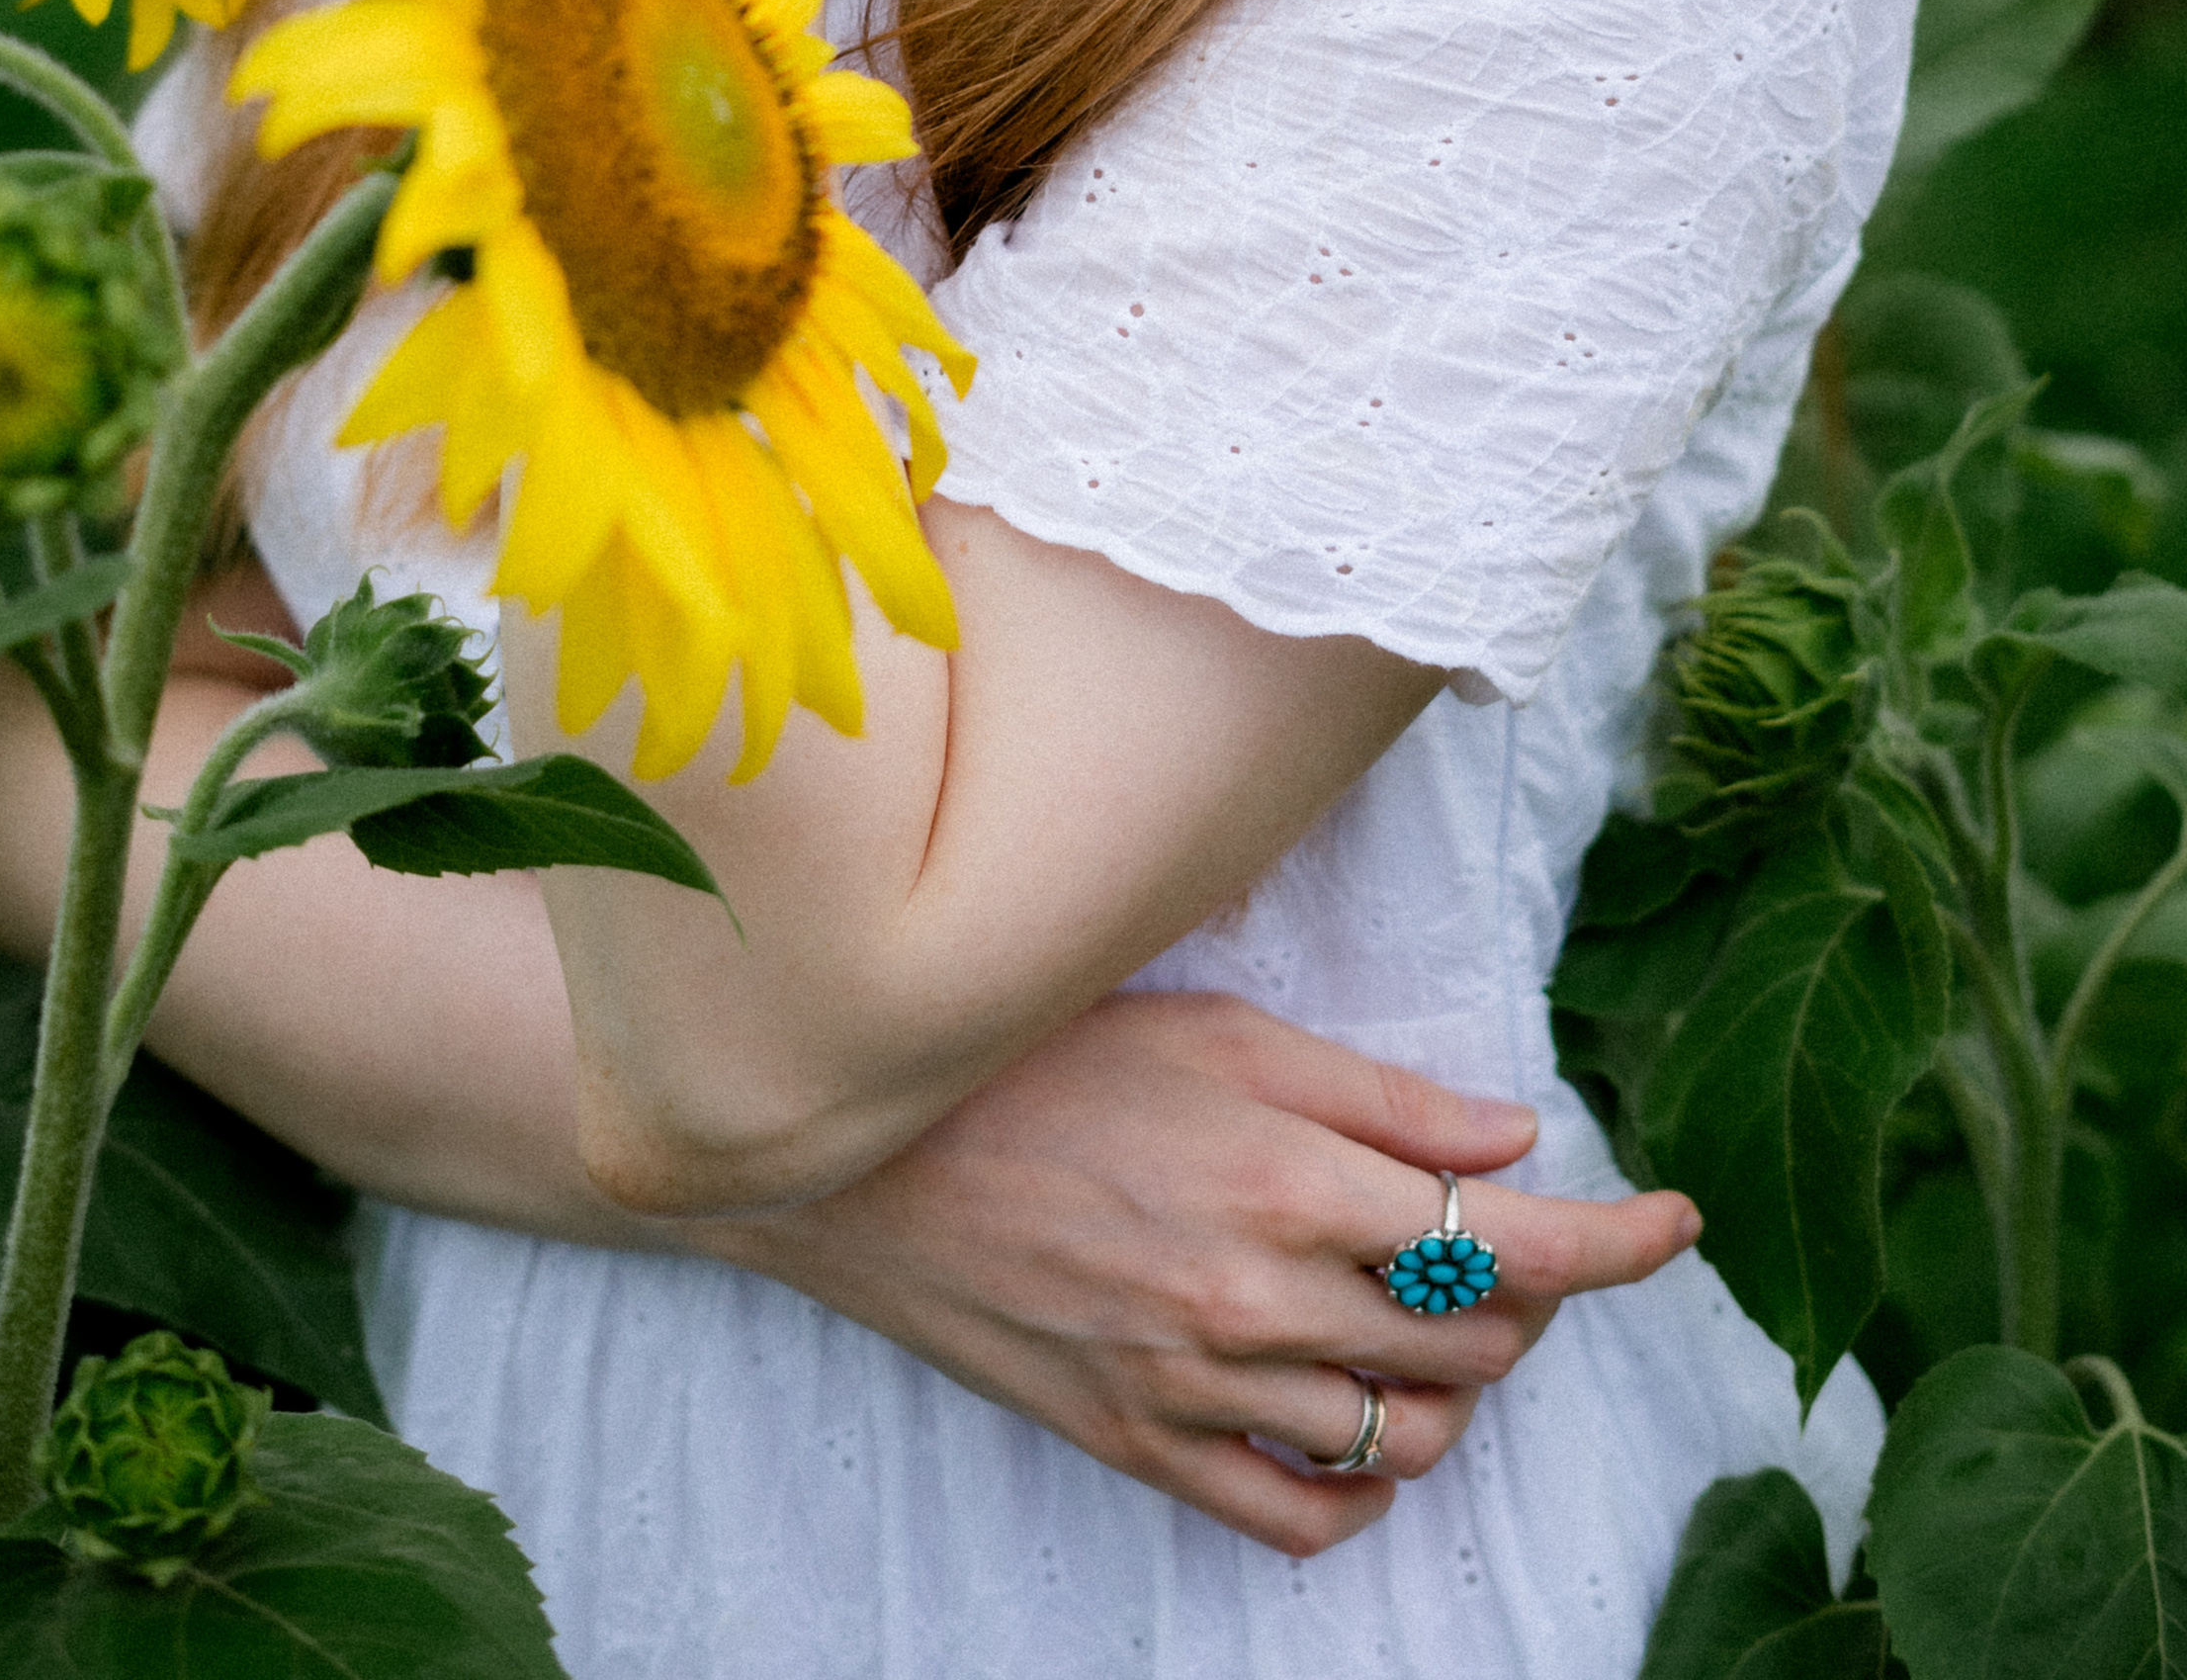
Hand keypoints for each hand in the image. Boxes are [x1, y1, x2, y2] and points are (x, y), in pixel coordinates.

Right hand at [704, 990, 1698, 1560]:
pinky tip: (1365, 1422)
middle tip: (1507, 1238)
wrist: (871, 1150)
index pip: (1513, 1245)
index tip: (1675, 1225)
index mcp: (1296, 1181)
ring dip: (1457, 1382)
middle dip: (1529, 1297)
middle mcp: (1265, 1300)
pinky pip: (1300, 1516)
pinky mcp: (1145, 1444)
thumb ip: (1378, 1096)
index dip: (1620, 1245)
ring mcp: (1203, 1387)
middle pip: (1476, 1343)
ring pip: (1409, 1435)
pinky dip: (1365, 1483)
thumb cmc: (1045, 1057)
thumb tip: (1512, 1141)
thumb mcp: (1223, 1030)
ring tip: (1431, 1314)